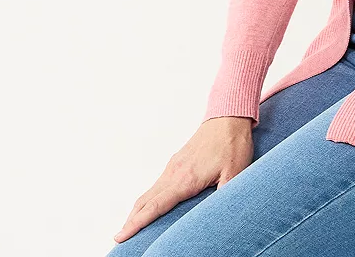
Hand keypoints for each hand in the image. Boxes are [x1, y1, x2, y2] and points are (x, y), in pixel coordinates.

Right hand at [113, 116, 254, 242]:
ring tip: (130, 227)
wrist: (229, 116)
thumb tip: (220, 214)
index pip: (156, 206)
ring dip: (138, 210)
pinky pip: (158, 184)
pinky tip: (150, 206)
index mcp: (186, 179)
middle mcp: (174, 172)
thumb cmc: (233, 144)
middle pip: (145, 201)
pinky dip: (148, 199)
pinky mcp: (177, 161)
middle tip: (120, 239)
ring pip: (149, 192)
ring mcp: (174, 166)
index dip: (137, 223)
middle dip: (131, 221)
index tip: (120, 236)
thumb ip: (226, 194)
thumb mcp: (235, 172)